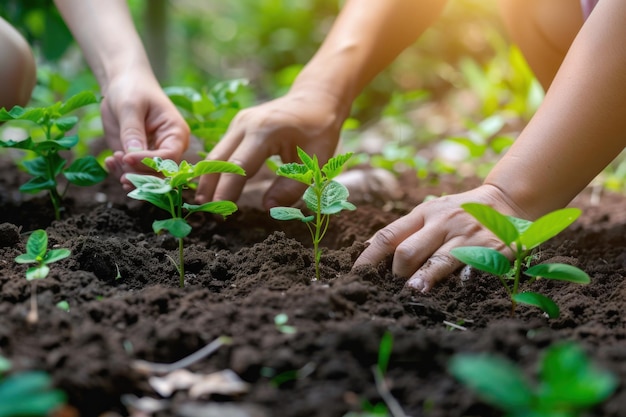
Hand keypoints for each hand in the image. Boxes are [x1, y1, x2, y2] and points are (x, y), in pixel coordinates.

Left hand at [101, 71, 189, 188]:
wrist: (123, 83)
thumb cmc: (132, 88)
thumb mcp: (130, 106)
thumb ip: (132, 131)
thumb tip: (133, 155)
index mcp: (176, 133)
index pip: (168, 157)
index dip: (148, 162)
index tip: (126, 157)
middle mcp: (168, 148)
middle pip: (159, 173)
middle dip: (138, 173)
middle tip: (118, 163)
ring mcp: (152, 154)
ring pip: (146, 177)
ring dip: (128, 174)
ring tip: (112, 160)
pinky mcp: (137, 157)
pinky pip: (132, 172)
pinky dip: (120, 171)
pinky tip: (109, 161)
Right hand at [195, 89, 345, 207]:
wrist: (315, 98)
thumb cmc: (319, 131)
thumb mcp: (314, 163)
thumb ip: (291, 188)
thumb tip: (267, 208)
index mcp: (265, 132)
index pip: (238, 166)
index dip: (226, 191)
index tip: (219, 213)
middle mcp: (246, 124)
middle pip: (218, 159)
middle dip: (209, 187)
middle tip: (206, 212)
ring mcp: (239, 122)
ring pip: (216, 154)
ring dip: (209, 179)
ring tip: (206, 204)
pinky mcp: (238, 125)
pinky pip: (222, 149)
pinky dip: (217, 169)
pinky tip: (215, 187)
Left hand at [353, 184, 528, 291]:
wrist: (506, 200)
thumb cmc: (458, 212)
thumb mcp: (430, 213)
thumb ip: (405, 232)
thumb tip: (369, 252)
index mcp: (422, 214)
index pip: (388, 236)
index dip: (369, 257)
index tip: (357, 275)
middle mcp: (442, 223)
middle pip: (408, 252)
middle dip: (395, 274)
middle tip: (392, 288)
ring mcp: (466, 236)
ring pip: (437, 261)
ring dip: (423, 279)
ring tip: (412, 294)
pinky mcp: (491, 248)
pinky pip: (473, 267)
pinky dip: (463, 280)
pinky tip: (457, 289)